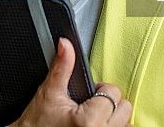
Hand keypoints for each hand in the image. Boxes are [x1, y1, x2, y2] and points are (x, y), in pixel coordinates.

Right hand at [9, 38, 132, 126]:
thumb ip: (61, 67)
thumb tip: (65, 45)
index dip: (98, 89)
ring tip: (94, 118)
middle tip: (89, 106)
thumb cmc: (37, 124)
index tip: (85, 96)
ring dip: (113, 118)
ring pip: (127, 123)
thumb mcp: (49, 93)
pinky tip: (98, 125)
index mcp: (88, 120)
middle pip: (125, 107)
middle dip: (108, 103)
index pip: (113, 92)